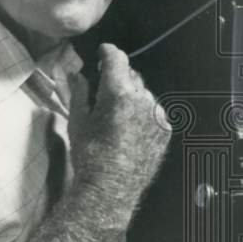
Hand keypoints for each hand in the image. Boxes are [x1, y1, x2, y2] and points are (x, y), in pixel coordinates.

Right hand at [66, 44, 170, 225]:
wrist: (110, 188)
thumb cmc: (90, 156)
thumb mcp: (78, 121)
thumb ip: (80, 92)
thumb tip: (77, 75)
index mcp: (119, 93)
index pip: (116, 59)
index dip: (108, 52)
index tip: (103, 53)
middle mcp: (143, 100)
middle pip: (131, 75)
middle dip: (118, 78)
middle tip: (104, 89)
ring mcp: (157, 115)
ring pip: (144, 93)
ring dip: (131, 96)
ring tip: (117, 116)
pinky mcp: (165, 130)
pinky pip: (154, 111)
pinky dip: (143, 113)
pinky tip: (130, 128)